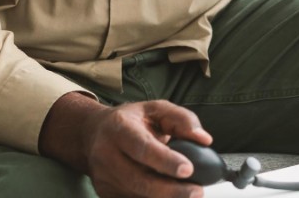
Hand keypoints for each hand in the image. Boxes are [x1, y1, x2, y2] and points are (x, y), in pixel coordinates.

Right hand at [42, 95, 213, 197]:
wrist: (94, 133)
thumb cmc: (132, 121)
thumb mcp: (156, 109)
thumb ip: (182, 119)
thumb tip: (204, 139)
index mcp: (119, 128)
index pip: (142, 147)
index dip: (165, 161)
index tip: (189, 169)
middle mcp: (106, 153)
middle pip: (139, 179)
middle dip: (170, 190)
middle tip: (197, 192)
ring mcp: (103, 177)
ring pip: (136, 195)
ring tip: (188, 195)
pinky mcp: (105, 193)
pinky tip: (170, 197)